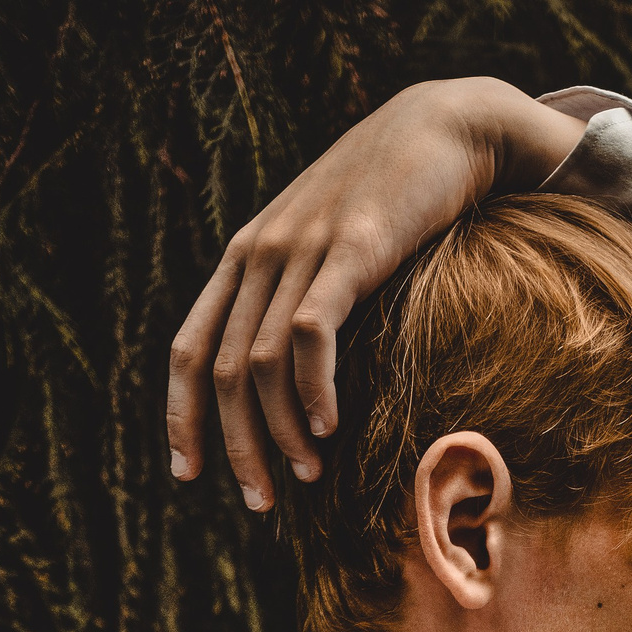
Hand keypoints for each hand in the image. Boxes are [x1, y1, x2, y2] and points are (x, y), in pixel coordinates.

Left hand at [166, 78, 585, 511]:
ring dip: (282, 434)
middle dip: (236, 448)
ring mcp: (302, 248)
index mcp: (246, 257)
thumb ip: (305, 295)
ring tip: (307, 479)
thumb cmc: (397, 197)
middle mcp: (261, 252)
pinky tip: (331, 429)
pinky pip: (312, 334)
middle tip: (260, 504)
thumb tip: (298, 373)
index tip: (189, 475)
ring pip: (263, 364)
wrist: (449, 127)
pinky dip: (314, 391)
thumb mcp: (332, 245)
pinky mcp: (352, 250)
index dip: (182, 417)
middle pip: (223, 372)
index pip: (190, 350)